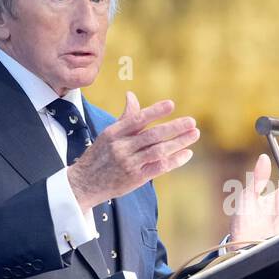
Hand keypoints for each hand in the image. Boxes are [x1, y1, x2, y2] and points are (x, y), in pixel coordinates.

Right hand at [67, 92, 199, 211]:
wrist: (84, 184)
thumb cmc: (99, 156)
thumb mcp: (108, 134)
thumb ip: (125, 118)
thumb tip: (131, 95)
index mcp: (114, 133)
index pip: (137, 119)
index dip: (155, 111)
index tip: (171, 104)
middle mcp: (122, 147)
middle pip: (152, 135)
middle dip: (174, 128)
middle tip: (192, 121)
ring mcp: (129, 163)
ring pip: (158, 151)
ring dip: (179, 142)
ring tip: (194, 134)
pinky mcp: (135, 178)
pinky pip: (159, 167)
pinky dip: (174, 160)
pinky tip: (187, 154)